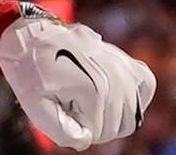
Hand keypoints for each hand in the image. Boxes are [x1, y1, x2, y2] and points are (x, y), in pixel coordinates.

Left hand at [0, 15, 155, 150]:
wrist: (31, 37)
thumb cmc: (30, 71)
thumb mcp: (34, 104)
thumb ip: (60, 130)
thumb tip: (86, 139)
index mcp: (93, 87)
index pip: (96, 133)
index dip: (75, 126)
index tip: (58, 105)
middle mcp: (115, 76)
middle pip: (117, 128)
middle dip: (93, 123)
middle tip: (70, 101)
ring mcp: (124, 67)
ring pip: (131, 116)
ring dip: (109, 114)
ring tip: (84, 95)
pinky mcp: (130, 62)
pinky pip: (144, 90)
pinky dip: (132, 99)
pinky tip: (110, 94)